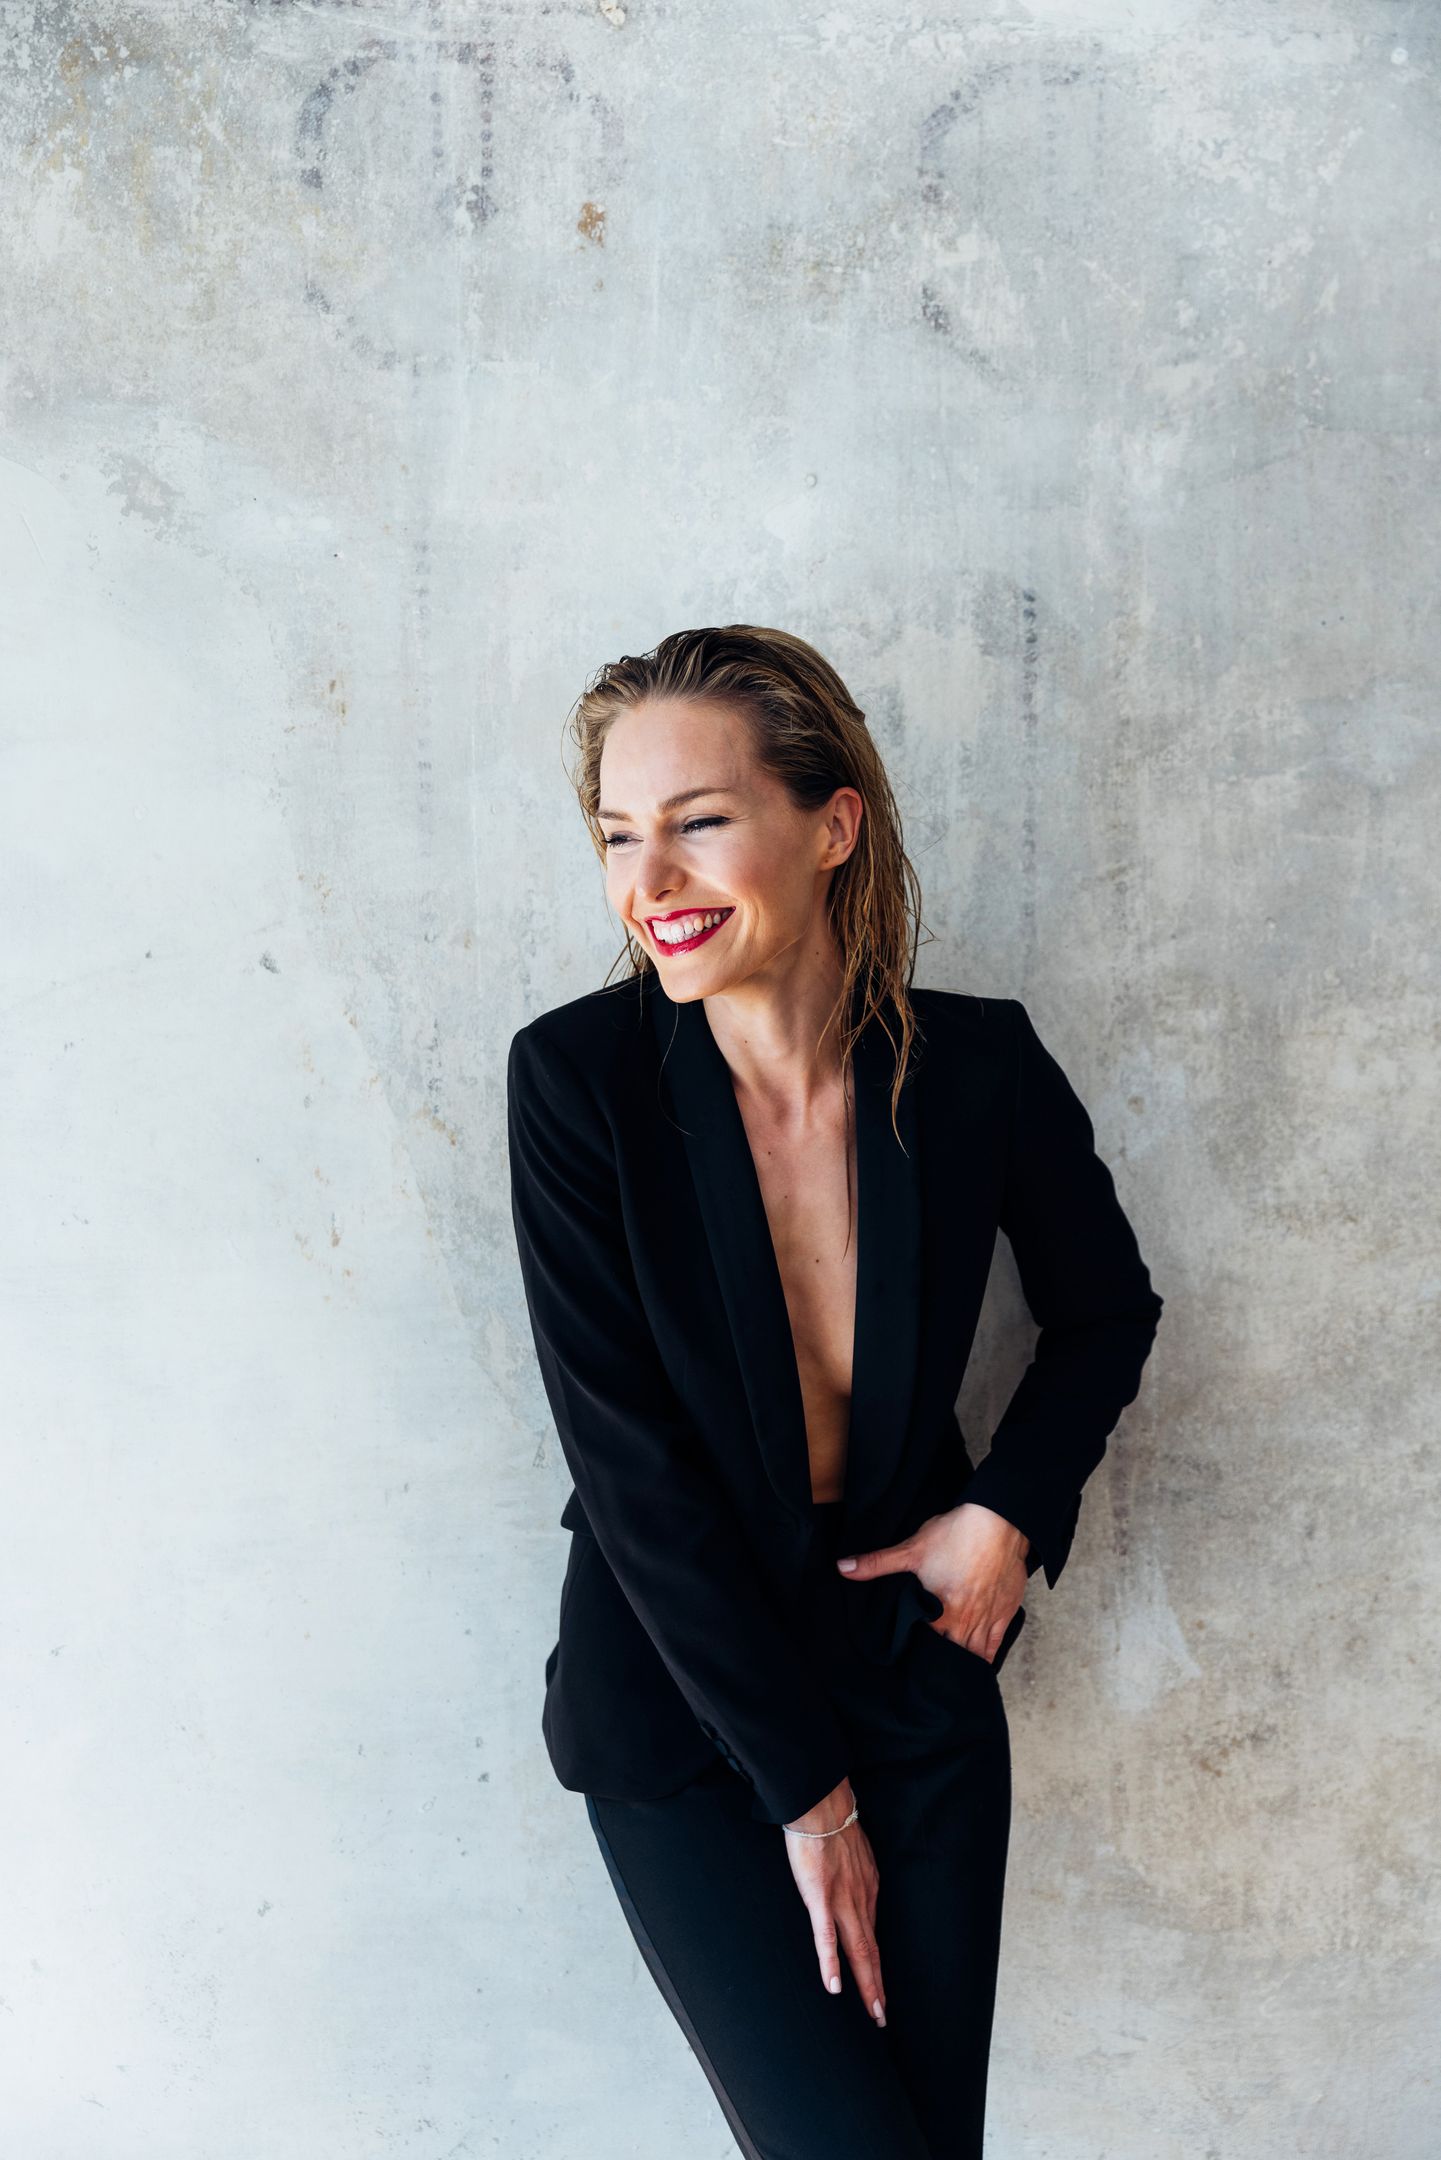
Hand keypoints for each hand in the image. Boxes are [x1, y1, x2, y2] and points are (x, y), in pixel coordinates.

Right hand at [782, 1777, 886, 2025]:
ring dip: (866, 1984)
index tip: (879, 1988)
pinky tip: (834, 1987)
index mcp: (867, 1888)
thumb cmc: (831, 1822)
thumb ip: (852, 1871)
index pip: (873, 1935)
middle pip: (871, 1950)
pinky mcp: (819, 1897)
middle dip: (877, 1986)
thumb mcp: (851, 1851)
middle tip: (882, 2016)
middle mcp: (861, 1899)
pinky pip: (826, 1937)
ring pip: (857, 1950)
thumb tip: (849, 1880)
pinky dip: (831, 1964)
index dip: (876, 1964)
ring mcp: (841, 1900)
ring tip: (873, 2012)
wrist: (821, 1804)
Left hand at [835, 1502, 1029, 1662]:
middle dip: (938, 1658)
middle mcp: (963, 1622)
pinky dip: (985, 1657)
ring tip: (948, 1669)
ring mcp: (986, 1620)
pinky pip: (994, 1646)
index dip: (916, 1647)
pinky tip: (978, 1665)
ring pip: (972, 1654)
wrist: (998, 1523)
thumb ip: (877, 1563)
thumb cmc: (955, 1534)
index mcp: (939, 1612)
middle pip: (949, 1652)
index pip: (924, 1642)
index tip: (909, 1650)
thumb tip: (842, 1567)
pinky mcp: (1005, 1614)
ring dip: (961, 1661)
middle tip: (928, 1662)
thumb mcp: (911, 1548)